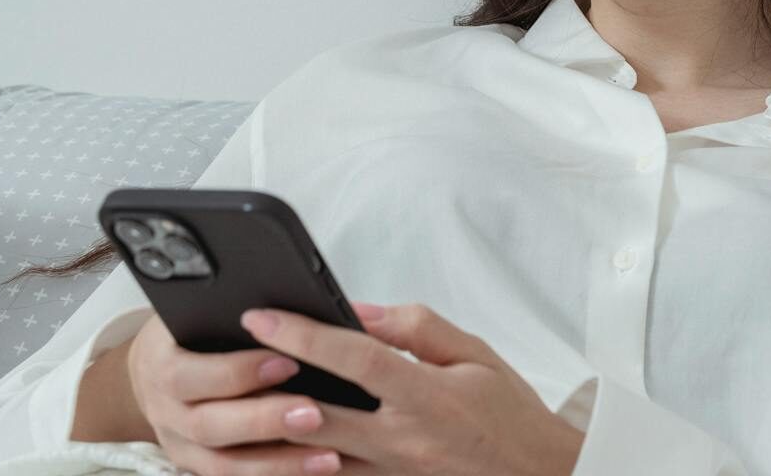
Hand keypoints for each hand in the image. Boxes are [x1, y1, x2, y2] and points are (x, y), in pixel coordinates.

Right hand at [123, 311, 355, 474]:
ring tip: (329, 456)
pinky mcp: (199, 467)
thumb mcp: (204, 311)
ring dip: (279, 463)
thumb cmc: (191, 330)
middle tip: (314, 412)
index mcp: (160, 365)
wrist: (158, 367)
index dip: (238, 372)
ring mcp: (180, 446)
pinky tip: (316, 471)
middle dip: (264, 420)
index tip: (289, 361)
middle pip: (208, 426)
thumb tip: (310, 308)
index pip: (190, 374)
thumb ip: (246, 313)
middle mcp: (164, 411)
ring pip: (224, 465)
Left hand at [235, 300, 587, 475]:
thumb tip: (359, 312)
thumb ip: (415, 329)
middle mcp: (403, 439)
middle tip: (231, 357)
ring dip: (273, 427)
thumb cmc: (510, 413)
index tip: (262, 315)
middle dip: (269, 384)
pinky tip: (274, 439)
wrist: (538, 474)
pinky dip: (301, 459)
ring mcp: (392, 472)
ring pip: (314, 455)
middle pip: (317, 414)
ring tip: (237, 398)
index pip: (353, 358)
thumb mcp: (475, 355)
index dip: (303, 334)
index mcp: (427, 396)